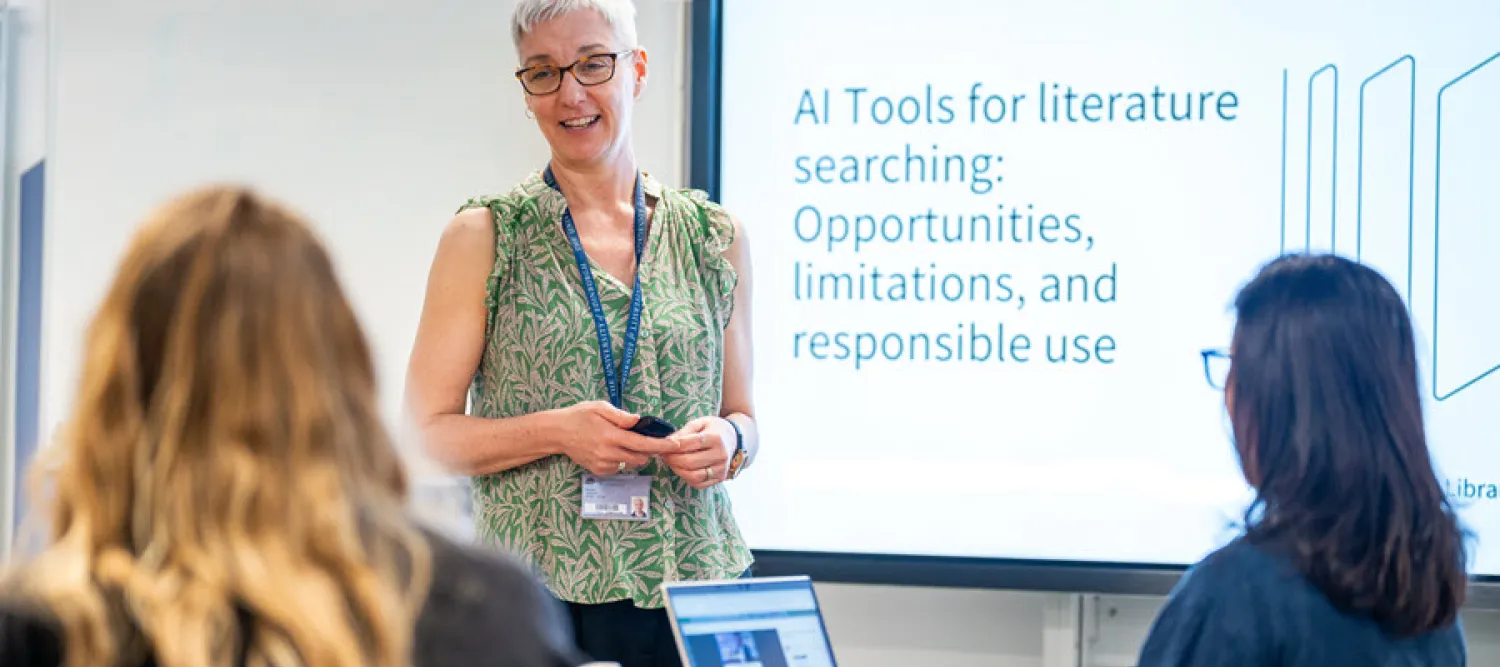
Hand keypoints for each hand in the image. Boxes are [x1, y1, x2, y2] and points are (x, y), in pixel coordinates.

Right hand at [550, 401, 678, 475]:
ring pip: (631, 464)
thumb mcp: (600, 407)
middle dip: (650, 450)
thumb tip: (639, 421)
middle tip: (648, 439)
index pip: (642, 444)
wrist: (557, 433)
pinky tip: (612, 449)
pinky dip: (622, 460)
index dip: (661, 445)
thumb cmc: (579, 416)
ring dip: (635, 455)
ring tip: (625, 442)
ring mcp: (603, 464)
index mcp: (611, 435)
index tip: (675, 445)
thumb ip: (621, 416)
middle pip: (640, 457)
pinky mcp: (599, 471)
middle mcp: (608, 453)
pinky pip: (619, 468)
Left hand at [663, 417, 734, 489]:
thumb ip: (683, 432)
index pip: (689, 444)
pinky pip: (698, 484)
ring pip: (693, 476)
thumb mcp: (700, 423)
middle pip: (689, 462)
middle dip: (672, 459)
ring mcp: (721, 469)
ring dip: (677, 470)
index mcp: (716, 438)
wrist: (733, 440)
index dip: (672, 446)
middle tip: (665, 455)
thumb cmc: (714, 430)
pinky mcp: (720, 478)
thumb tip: (667, 443)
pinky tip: (683, 469)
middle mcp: (720, 455)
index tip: (664, 445)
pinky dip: (686, 478)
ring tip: (672, 462)